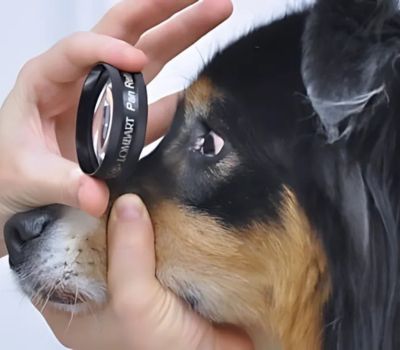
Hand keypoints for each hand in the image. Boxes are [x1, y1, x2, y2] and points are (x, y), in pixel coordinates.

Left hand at [0, 0, 231, 252]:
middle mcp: (83, 78)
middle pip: (126, 32)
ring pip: (149, 56)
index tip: (137, 63)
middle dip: (164, 10)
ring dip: (183, 35)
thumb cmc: (10, 171)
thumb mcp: (28, 176)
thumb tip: (97, 196)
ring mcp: (108, 96)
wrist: (18, 187)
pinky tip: (204, 83)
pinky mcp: (125, 119)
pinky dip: (181, 93)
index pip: (80, 50)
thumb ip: (63, 183)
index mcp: (48, 79)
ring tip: (217, 15)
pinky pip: (157, 102)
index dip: (109, 50)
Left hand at [42, 195, 253, 349]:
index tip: (82, 194)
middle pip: (96, 245)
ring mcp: (131, 283)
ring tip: (143, 187)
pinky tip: (166, 206)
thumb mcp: (134, 303)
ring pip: (128, 243)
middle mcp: (100, 292)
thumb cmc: (163, 349)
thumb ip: (127, 253)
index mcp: (74, 306)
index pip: (54, 257)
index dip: (63, 225)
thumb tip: (127, 201)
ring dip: (138, 222)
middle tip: (118, 182)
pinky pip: (153, 245)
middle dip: (107, 218)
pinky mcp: (158, 276)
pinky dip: (160, 229)